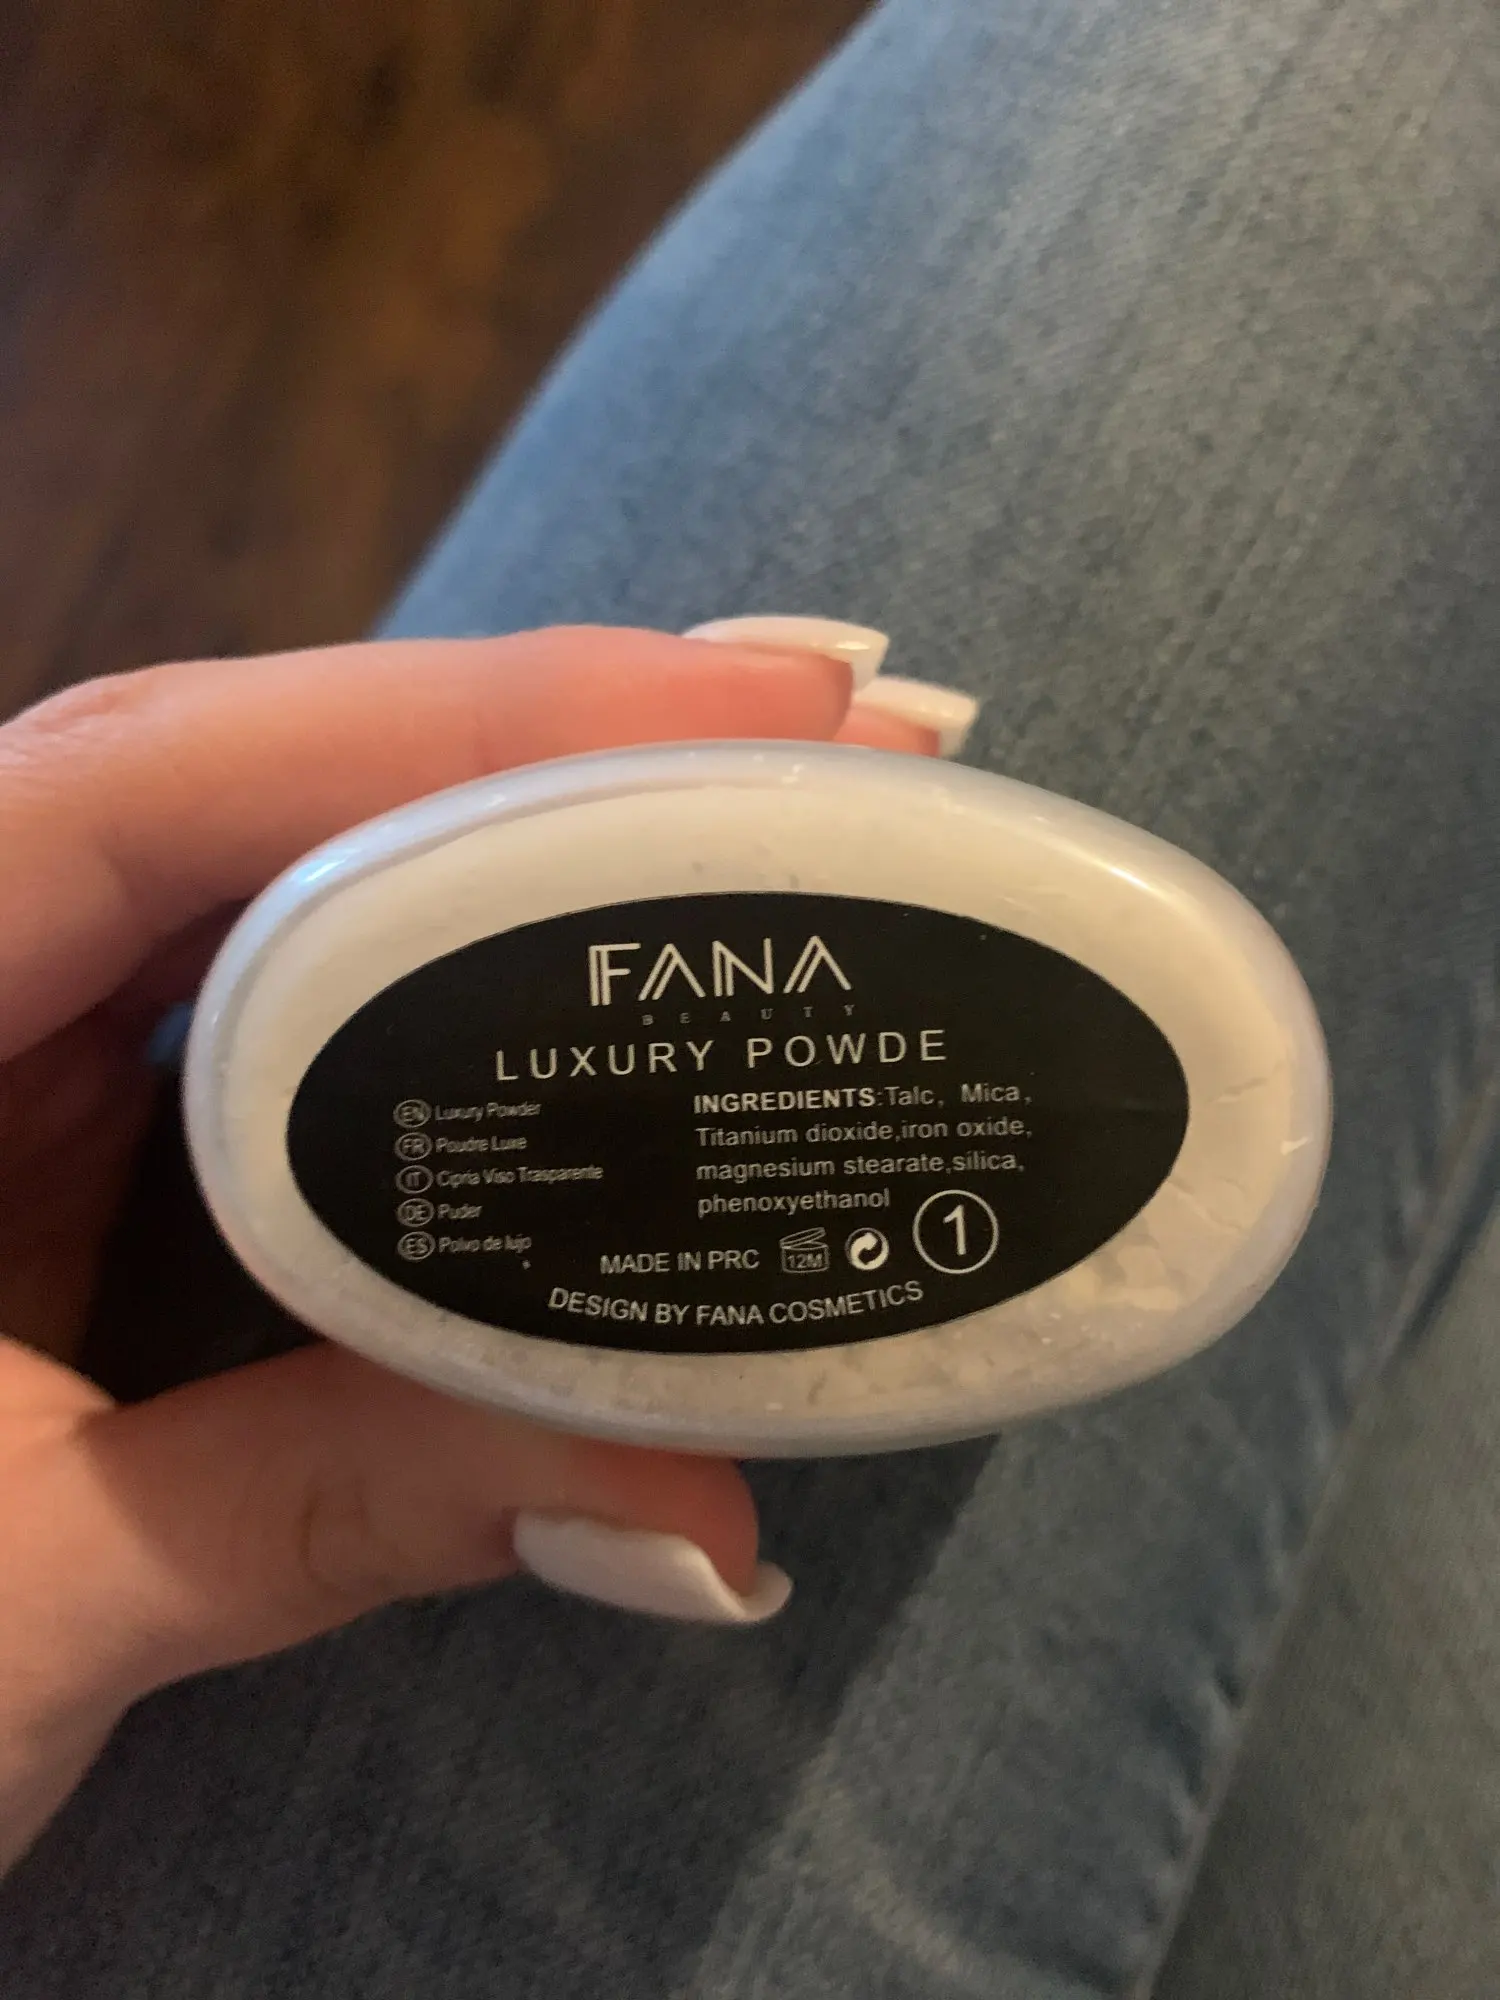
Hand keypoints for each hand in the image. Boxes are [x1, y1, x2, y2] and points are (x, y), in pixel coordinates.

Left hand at [0, 626, 936, 1870]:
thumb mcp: (14, 1608)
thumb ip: (328, 1514)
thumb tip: (697, 1512)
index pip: (134, 789)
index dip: (443, 718)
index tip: (735, 701)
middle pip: (235, 779)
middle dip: (528, 732)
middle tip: (814, 729)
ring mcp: (6, 1035)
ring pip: (266, 860)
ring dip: (504, 817)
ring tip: (753, 795)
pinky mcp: (73, 1105)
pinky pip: (276, 975)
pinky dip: (446, 949)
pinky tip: (591, 934)